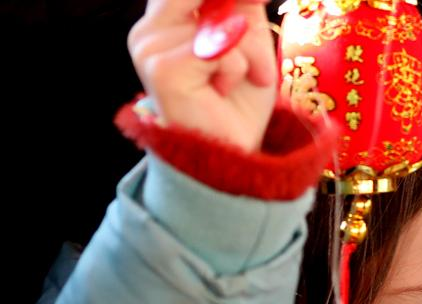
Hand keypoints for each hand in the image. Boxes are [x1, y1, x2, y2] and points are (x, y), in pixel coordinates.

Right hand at [128, 0, 276, 151]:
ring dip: (248, 52)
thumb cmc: (239, 102)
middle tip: (256, 23)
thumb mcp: (248, 43)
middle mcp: (148, 30)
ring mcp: (149, 48)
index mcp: (164, 20)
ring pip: (219, 22)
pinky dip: (237, 70)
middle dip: (239, 12)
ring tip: (245, 78)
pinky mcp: (162, 69)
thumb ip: (241, 7)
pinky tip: (223, 90)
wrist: (234, 154)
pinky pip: (220, 50)